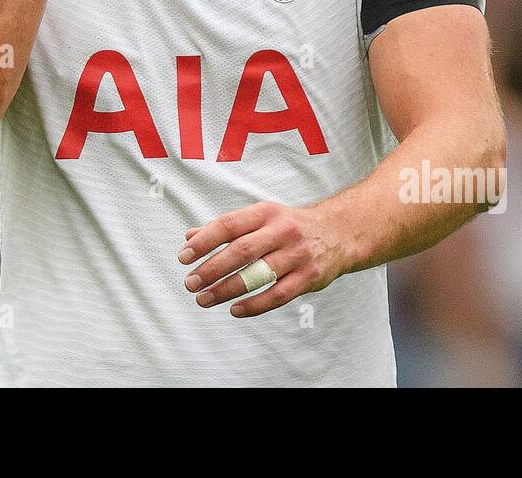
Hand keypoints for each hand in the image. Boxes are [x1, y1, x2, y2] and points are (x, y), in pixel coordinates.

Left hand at [177, 202, 349, 317]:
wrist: (338, 232)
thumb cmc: (289, 226)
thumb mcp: (260, 218)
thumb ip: (226, 228)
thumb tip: (189, 237)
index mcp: (266, 212)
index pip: (228, 225)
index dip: (204, 241)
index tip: (183, 257)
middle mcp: (282, 231)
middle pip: (241, 251)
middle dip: (211, 268)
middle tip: (190, 283)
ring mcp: (297, 254)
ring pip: (258, 275)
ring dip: (227, 289)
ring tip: (204, 298)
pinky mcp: (309, 277)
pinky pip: (278, 295)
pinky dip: (255, 305)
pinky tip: (234, 310)